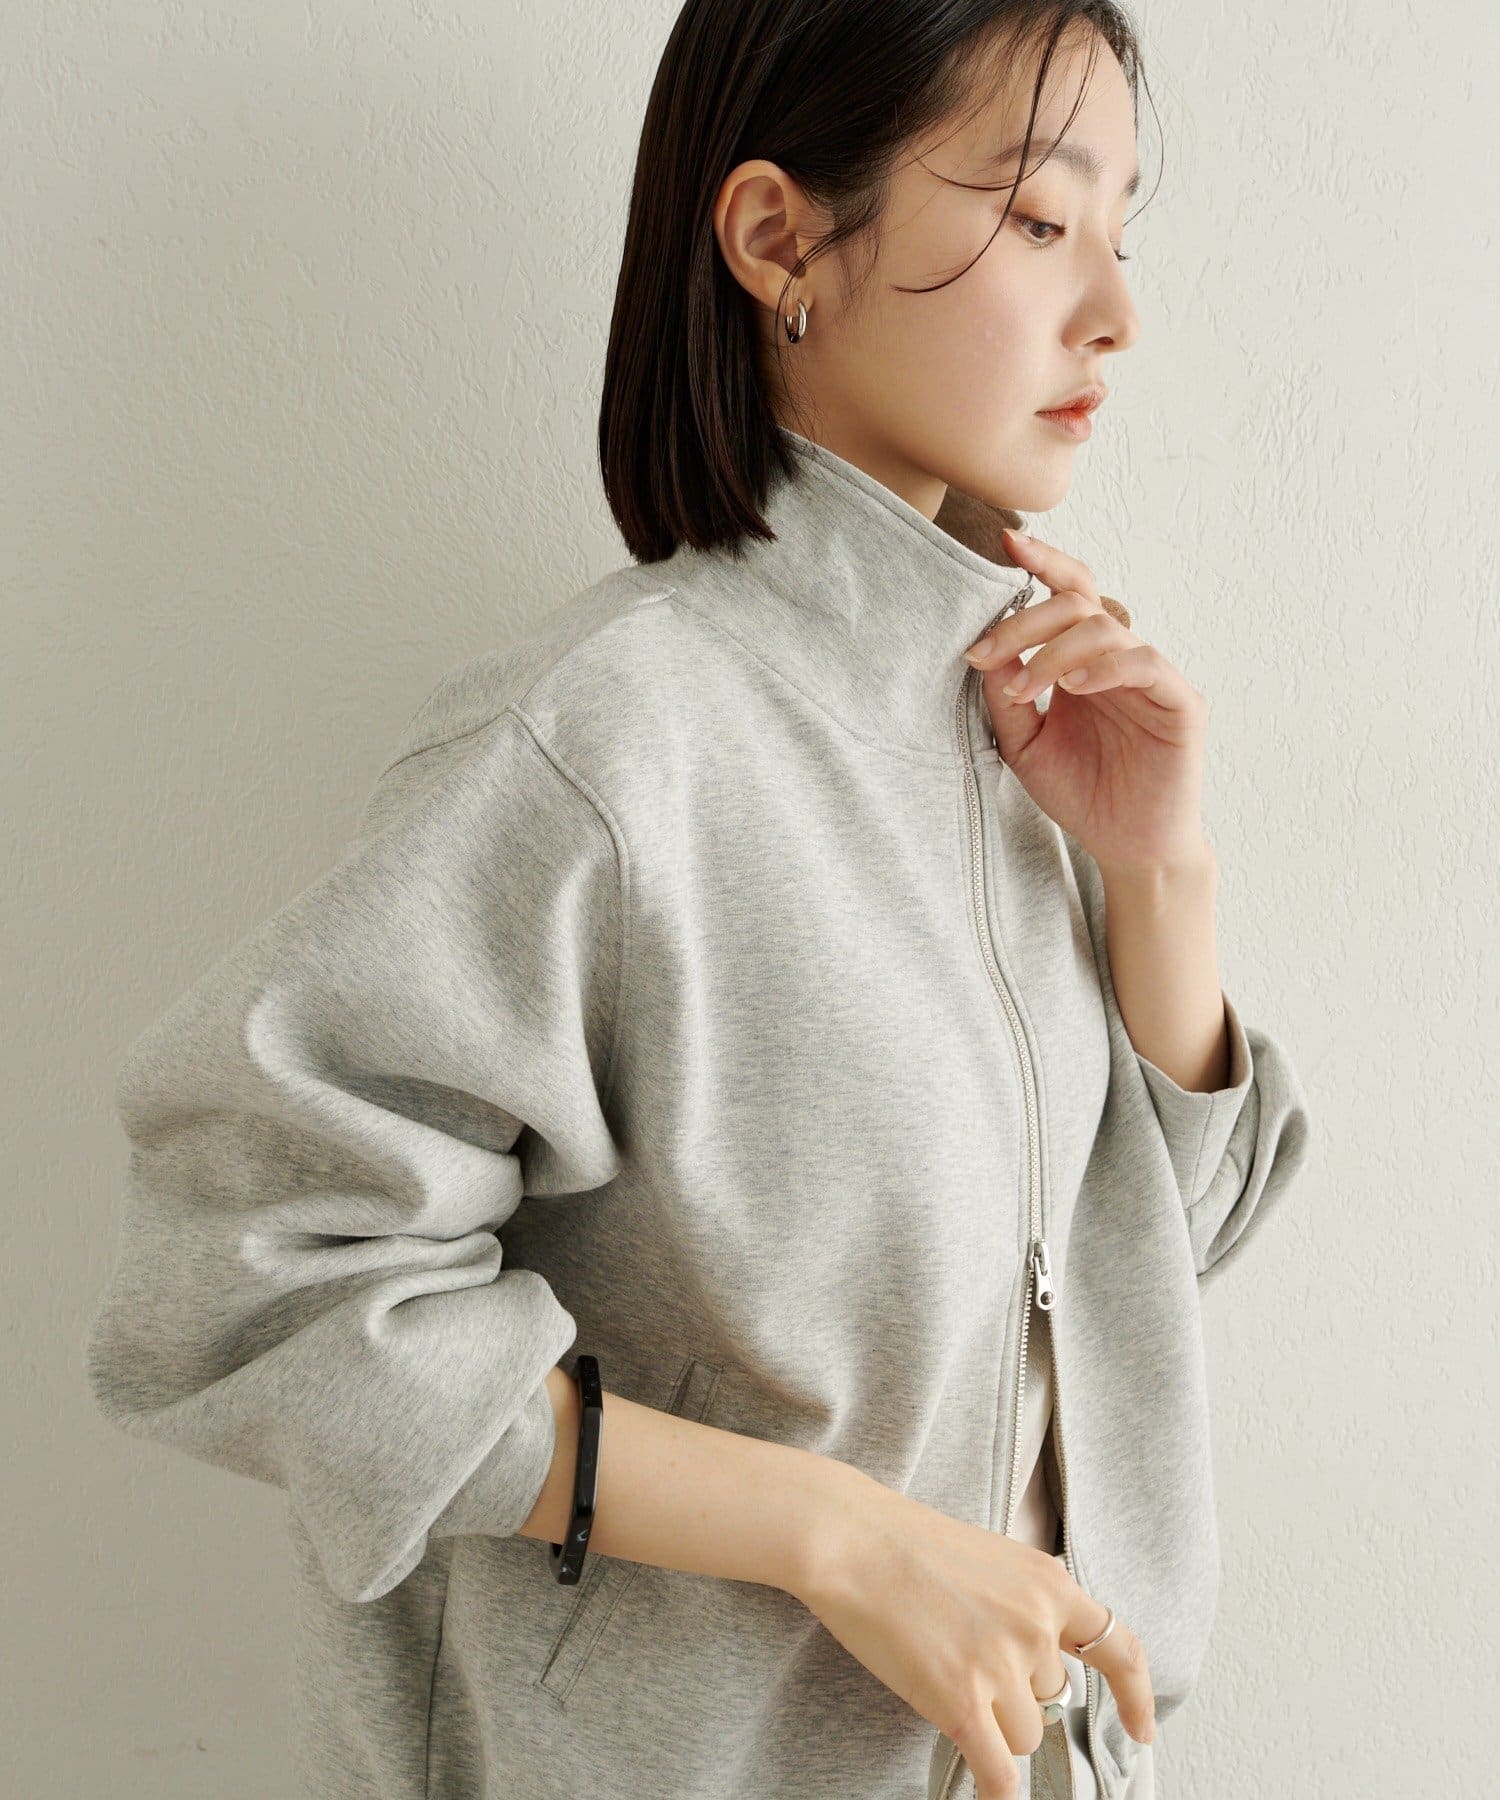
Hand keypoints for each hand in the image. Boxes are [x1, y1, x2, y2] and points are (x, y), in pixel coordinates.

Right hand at [789, 1473, 1155, 1799]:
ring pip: (1023, 1735)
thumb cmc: (904, 1542)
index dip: (1135, 1695)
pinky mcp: (962, 1700)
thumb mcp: (990, 1556)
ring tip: (942, 1673)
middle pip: (1051, 1699)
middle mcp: (1035, 1624)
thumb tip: (1038, 1657)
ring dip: (990, 1723)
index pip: (1116, 1646)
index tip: (1142, 1727)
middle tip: (962, 1655)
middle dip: (1015, 1692)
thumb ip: (1025, 1603)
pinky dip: (997, 1790)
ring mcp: (1001, 1664)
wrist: (852, 1540)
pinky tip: (990, 1791)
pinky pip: (999, 1771)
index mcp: (1048, 1583)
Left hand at [964, 528, 1210, 873]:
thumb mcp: (1024, 745)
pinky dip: (1105, 666)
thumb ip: (1005, 698)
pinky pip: (1146, 662)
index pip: (1067, 593)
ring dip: (1053, 651)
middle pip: (1077, 602)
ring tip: (1024, 688)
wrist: (1126, 848)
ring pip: (1105, 627)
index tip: (1005, 544)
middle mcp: (1118, 658)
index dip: (1042, 563)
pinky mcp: (1180, 702)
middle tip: (984, 652)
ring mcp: (1152, 677)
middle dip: (1024, 620)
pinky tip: (1073, 686)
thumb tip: (985, 651)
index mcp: (1083, 660)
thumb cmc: (1082, 794)